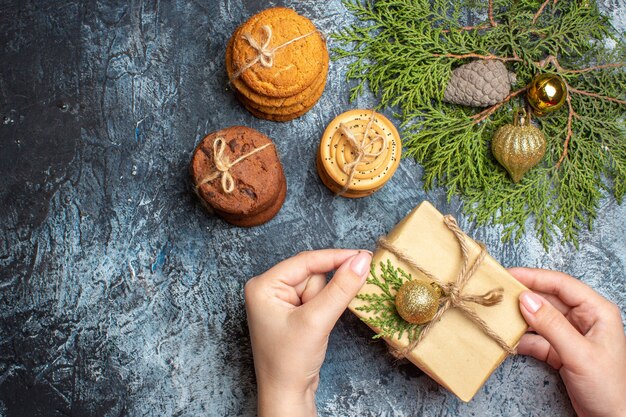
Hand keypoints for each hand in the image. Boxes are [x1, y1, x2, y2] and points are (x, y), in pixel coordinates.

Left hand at [244, 249, 371, 416]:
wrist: (286, 395)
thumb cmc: (289, 361)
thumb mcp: (317, 320)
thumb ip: (341, 288)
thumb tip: (361, 261)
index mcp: (263, 285)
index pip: (305, 261)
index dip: (336, 258)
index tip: (363, 256)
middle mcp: (269, 288)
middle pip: (313, 274)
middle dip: (324, 294)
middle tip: (320, 316)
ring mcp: (280, 301)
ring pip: (318, 287)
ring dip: (325, 305)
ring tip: (313, 329)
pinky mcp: (293, 312)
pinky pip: (317, 299)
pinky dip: (324, 310)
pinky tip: (316, 328)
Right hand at [509, 268, 625, 416]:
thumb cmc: (608, 388)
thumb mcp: (579, 354)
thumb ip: (551, 325)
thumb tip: (525, 299)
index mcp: (597, 311)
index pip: (561, 284)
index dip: (534, 277)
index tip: (509, 275)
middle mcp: (584, 318)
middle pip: (548, 299)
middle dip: (523, 298)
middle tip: (497, 294)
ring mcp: (571, 334)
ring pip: (539, 318)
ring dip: (519, 320)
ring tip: (498, 317)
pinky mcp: (560, 351)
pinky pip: (536, 339)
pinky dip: (522, 340)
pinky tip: (508, 341)